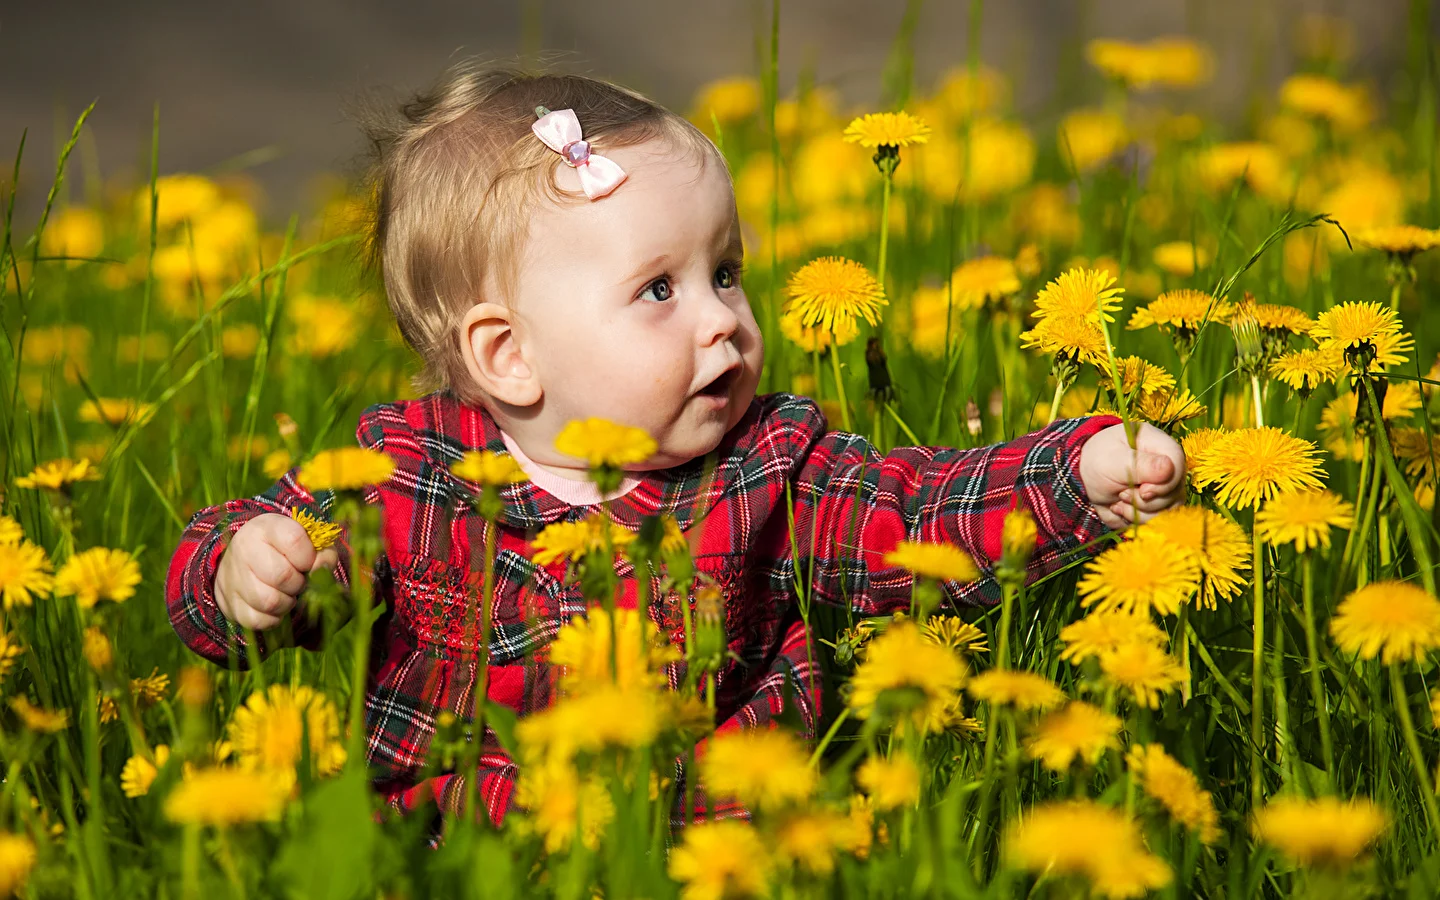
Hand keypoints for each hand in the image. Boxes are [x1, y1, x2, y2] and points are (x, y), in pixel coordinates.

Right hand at [214, 513, 338, 630]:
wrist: (242, 560)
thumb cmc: (283, 550)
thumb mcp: (304, 540)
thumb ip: (322, 552)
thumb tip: (322, 570)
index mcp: (265, 527)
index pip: (295, 541)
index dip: (310, 557)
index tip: (308, 562)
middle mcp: (244, 548)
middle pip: (282, 576)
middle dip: (299, 583)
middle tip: (298, 580)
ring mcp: (233, 577)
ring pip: (270, 602)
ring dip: (287, 603)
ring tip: (286, 593)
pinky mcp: (230, 604)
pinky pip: (259, 621)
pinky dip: (274, 618)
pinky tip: (275, 606)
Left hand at [1078, 422, 1186, 528]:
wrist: (1088, 479)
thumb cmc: (1098, 461)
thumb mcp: (1112, 461)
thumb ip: (1140, 465)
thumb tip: (1169, 468)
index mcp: (1159, 444)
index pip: (1177, 462)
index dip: (1164, 482)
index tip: (1142, 490)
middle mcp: (1170, 466)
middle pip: (1174, 492)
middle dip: (1143, 500)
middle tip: (1120, 492)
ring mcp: (1168, 487)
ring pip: (1167, 510)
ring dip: (1138, 512)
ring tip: (1118, 499)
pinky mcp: (1162, 505)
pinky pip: (1157, 520)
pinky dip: (1135, 519)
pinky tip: (1120, 508)